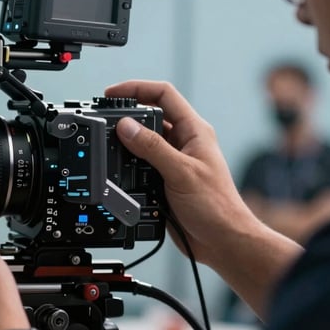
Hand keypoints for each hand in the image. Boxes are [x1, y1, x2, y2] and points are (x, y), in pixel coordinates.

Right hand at [105, 81, 259, 264]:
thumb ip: (152, 147)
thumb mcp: (181, 172)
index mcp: (194, 131)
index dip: (137, 88)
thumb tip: (126, 126)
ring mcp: (174, 161)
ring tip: (109, 144)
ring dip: (126, 142)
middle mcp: (184, 142)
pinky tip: (119, 169)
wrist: (223, 241)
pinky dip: (128, 164)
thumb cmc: (217, 207)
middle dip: (127, 115)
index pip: (164, 95)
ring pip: (143, 141)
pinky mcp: (165, 179)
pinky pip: (141, 164)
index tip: (112, 93)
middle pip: (150, 116)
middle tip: (106, 120)